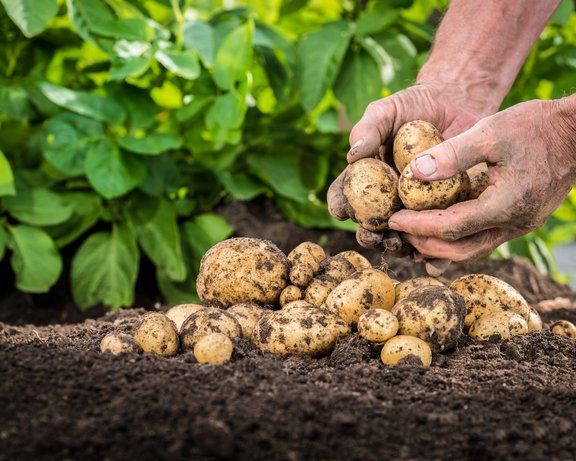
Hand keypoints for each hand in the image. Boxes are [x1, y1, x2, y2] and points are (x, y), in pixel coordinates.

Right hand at [327, 82, 486, 270]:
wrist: (457, 104)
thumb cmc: (414, 106)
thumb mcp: (387, 110)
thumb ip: (368, 129)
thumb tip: (352, 155)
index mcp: (366, 179)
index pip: (344, 196)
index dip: (340, 205)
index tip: (341, 210)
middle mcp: (387, 198)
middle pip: (370, 225)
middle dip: (369, 235)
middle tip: (374, 234)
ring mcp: (415, 208)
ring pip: (401, 238)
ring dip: (398, 247)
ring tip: (402, 246)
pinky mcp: (444, 212)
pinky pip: (437, 238)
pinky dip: (435, 255)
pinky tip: (433, 261)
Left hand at [388, 98, 575, 260]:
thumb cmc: (536, 126)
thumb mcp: (491, 131)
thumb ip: (453, 153)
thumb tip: (414, 173)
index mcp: (505, 205)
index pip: (450, 227)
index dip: (418, 226)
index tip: (392, 220)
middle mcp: (514, 223)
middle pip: (460, 249)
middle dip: (425, 243)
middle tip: (398, 232)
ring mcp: (521, 225)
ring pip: (473, 249)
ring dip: (441, 246)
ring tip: (413, 236)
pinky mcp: (522, 219)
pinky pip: (484, 238)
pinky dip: (459, 238)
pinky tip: (441, 230)